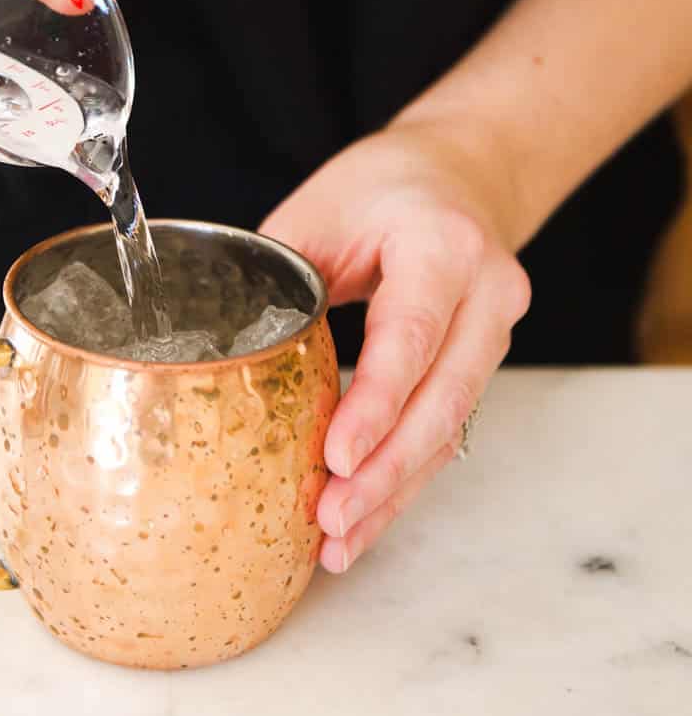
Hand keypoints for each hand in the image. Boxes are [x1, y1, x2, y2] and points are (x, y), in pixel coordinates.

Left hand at [260, 117, 531, 573]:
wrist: (461, 173)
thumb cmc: (381, 188)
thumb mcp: (319, 211)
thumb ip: (281, 280)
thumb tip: (220, 355)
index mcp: (443, 246)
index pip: (412, 335)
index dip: (377, 403)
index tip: (335, 456)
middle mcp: (488, 294)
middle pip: (443, 399)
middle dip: (386, 471)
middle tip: (330, 521)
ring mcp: (495, 334)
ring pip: (450, 428)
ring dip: (395, 491)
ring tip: (338, 542)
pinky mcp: (481, 366)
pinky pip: (446, 431)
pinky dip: (404, 479)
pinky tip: (364, 521)